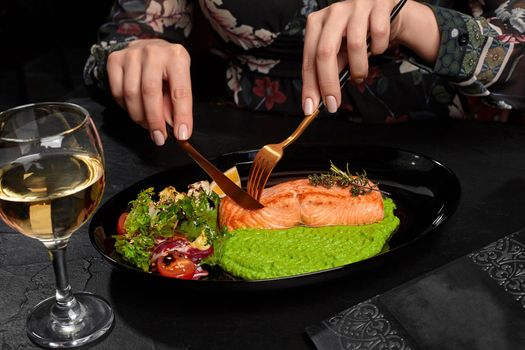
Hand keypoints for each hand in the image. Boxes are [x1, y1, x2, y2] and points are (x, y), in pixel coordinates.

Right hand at [107, 38, 192, 144]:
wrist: (149, 46)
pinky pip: (117, 92)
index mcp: (177, 57)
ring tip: (148, 125)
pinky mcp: (115, 60)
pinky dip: (126, 107)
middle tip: (159, 138)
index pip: (180, 92)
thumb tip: (174, 128)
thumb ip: (176, 104)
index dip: (181, 116)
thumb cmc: (168, 68)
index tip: (181, 135)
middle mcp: (154, 53)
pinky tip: (135, 109)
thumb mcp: (180, 81)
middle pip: (150, 93)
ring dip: (139, 117)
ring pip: (131, 94)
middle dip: (155, 121)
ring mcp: (132, 55)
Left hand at [301, 0, 438, 114]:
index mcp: (317, 23)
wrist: (384, 13)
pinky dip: (379, 48)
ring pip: (355, 45)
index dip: (310, 86)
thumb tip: (319, 99)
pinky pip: (379, 34)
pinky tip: (377, 48)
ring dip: (359, 69)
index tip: (311, 108)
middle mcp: (333, 12)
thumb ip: (328, 71)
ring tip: (360, 75)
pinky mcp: (379, 4)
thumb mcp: (338, 52)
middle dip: (328, 83)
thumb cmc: (356, 35)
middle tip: (333, 104)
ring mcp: (356, 6)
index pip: (309, 58)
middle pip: (325, 52)